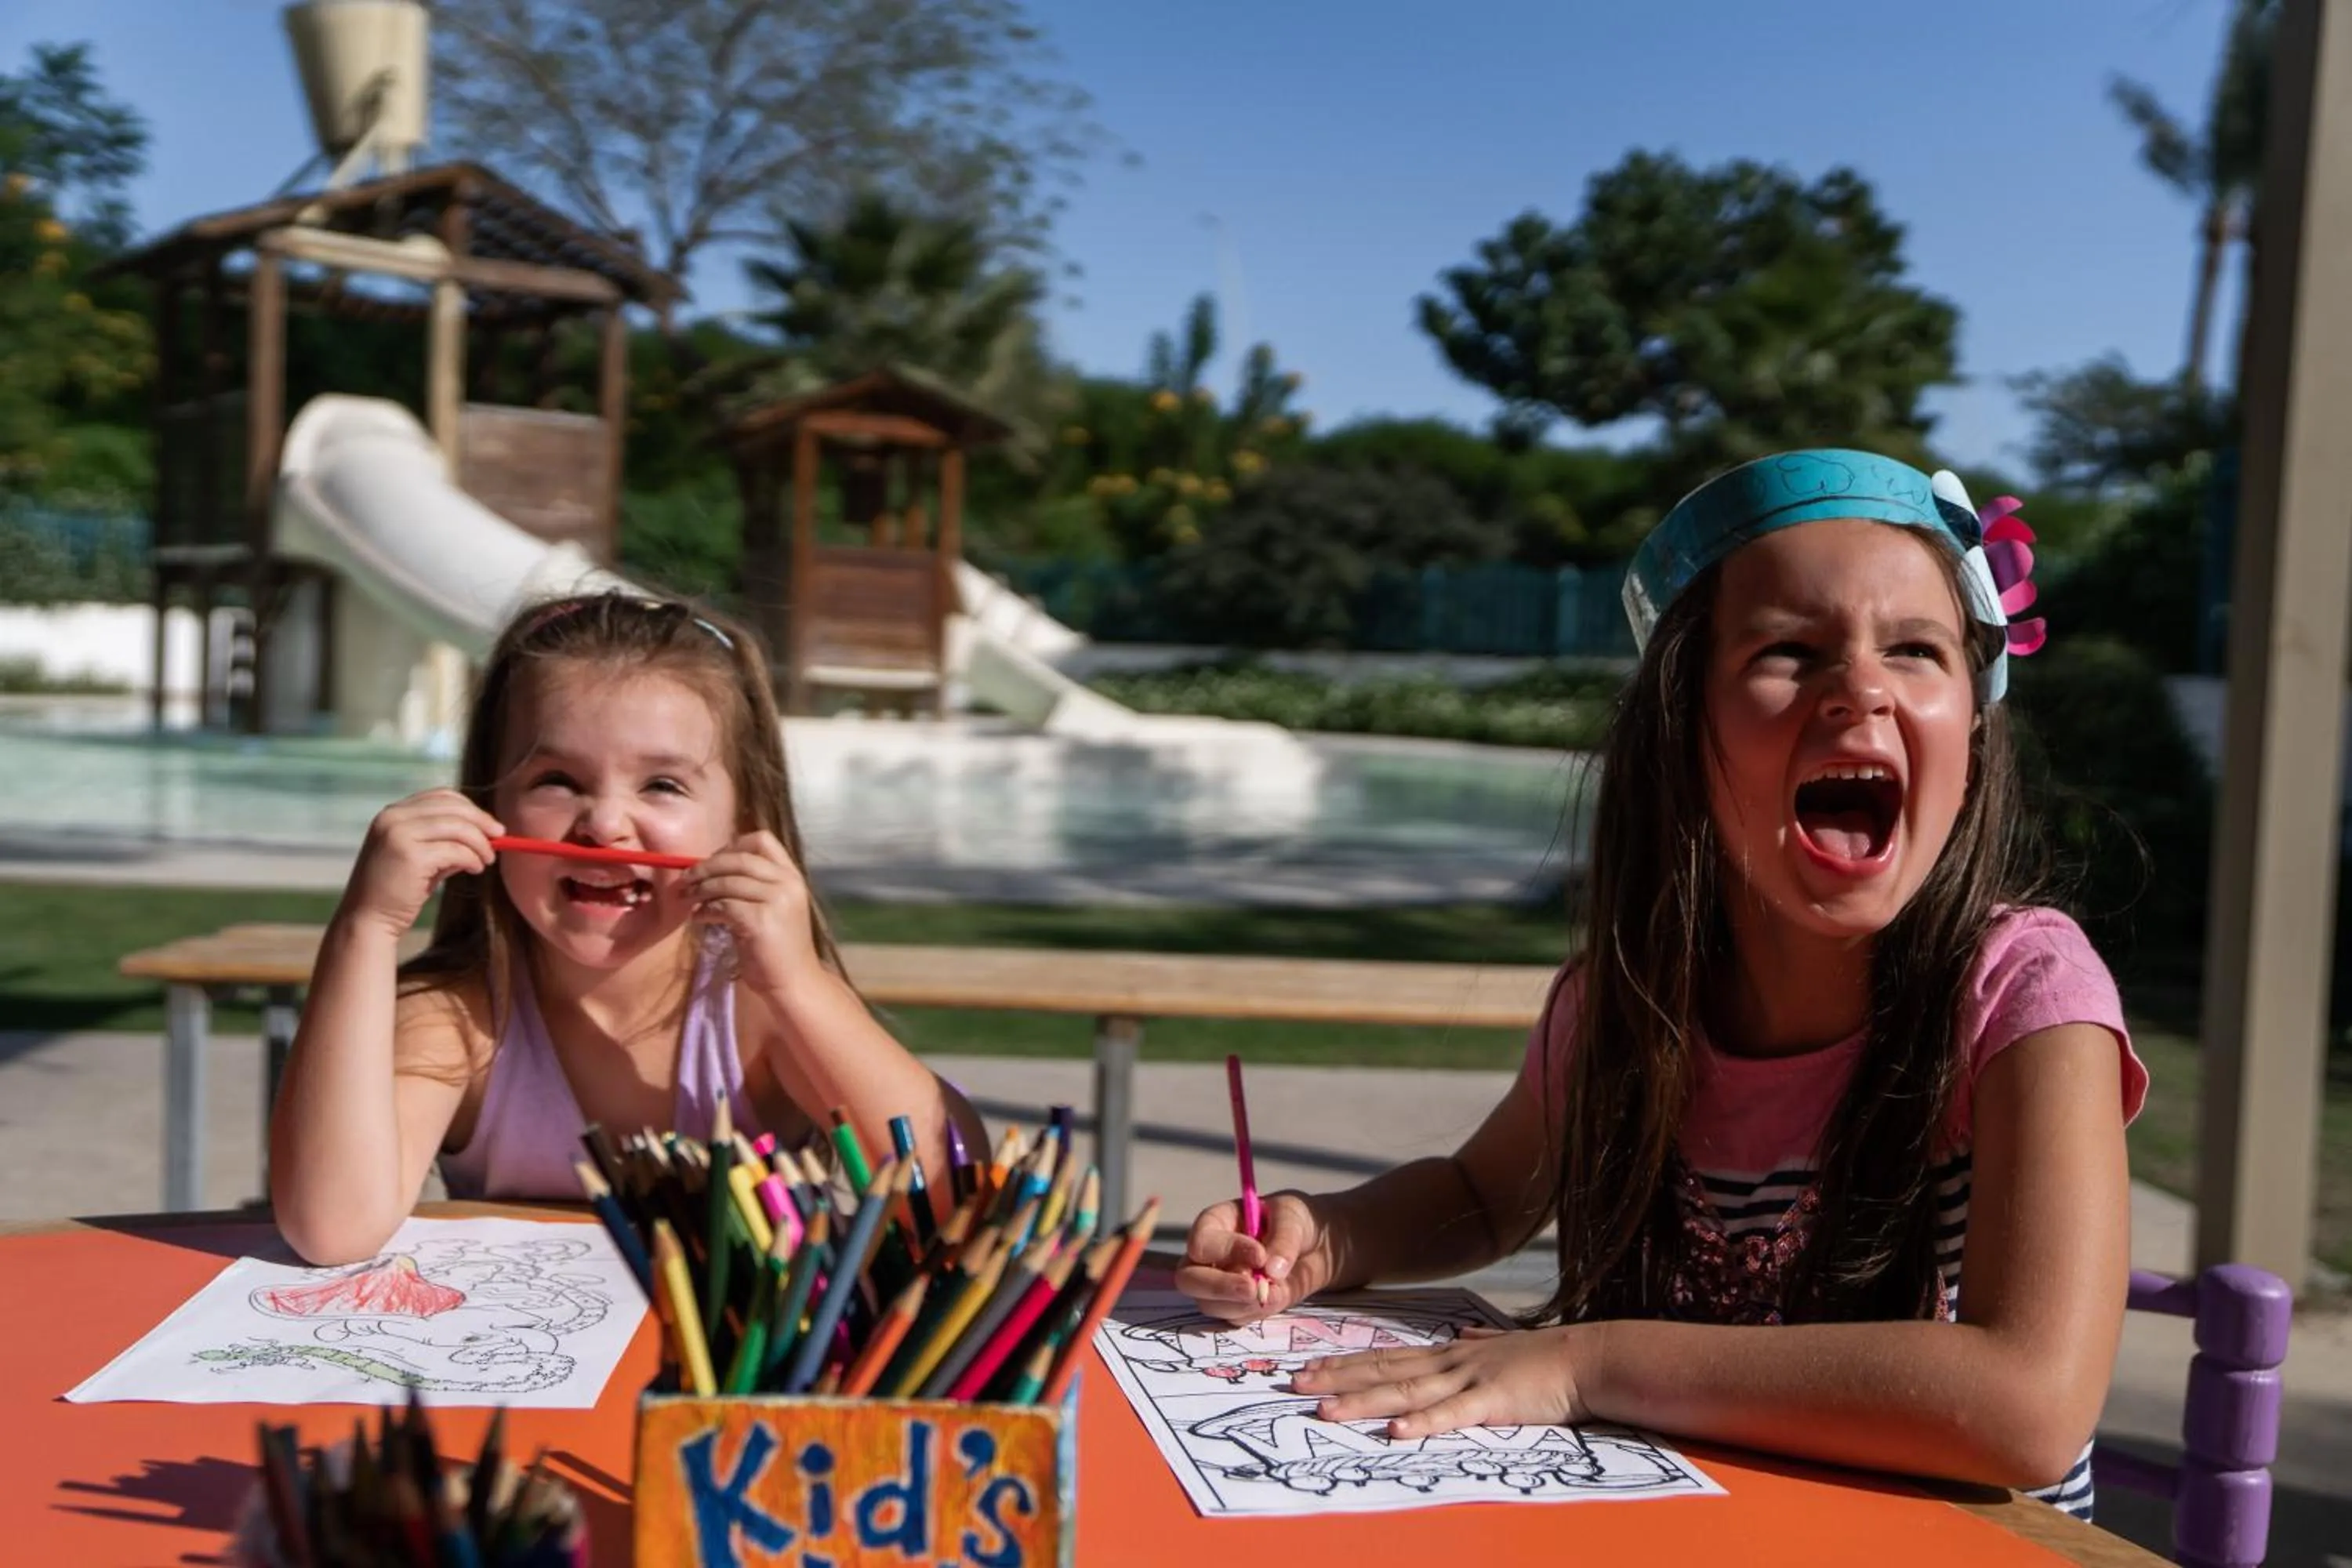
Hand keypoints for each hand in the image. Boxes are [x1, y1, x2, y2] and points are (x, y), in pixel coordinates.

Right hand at [341, 789, 502, 940]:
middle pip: (453, 807)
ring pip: (458, 827)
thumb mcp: (420, 856)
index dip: (471, 808)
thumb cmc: (397, 891)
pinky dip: (472, 858)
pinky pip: (456, 850)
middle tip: (499, 838)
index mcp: (393, 813)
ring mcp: (399, 834)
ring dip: (480, 843)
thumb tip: (487, 831)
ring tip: (486, 860)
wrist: (368, 920)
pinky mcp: (410, 855)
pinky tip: (475, 869)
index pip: (441, 796)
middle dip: (482, 822)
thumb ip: (445, 840)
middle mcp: (393, 817)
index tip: (489, 825)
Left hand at [684, 830, 824, 996]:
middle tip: (686, 879)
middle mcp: (787, 883)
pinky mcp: (761, 921)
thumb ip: (753, 886)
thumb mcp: (773, 908)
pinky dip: (706, 910)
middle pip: (739, 858)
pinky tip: (699, 918)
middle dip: (706, 866)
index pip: (762, 840)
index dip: (732, 846)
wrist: (794, 982)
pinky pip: (723, 905)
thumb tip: (711, 871)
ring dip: (701, 889)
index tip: (713, 862)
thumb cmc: (779, 948)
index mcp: (791, 876)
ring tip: (688, 900)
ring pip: (727, 881)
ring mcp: (777, 900)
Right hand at [1175, 1191, 1327, 1322]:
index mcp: (1214, 1224)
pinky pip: (1234, 1319)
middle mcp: (1209, 1256)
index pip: (1201, 1242)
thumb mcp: (1293, 1217)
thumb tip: (1272, 1270)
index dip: (1226, 1251)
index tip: (1260, 1255)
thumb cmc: (1295, 1221)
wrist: (1316, 1247)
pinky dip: (1256, 1313)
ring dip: (1241, 1304)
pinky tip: (1278, 1297)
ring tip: (1275, 1291)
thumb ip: (1284, 1240)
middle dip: (1219, 1287)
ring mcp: (1219, 1284)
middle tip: (1252, 1288)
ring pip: (1209, 1305)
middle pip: (1188, 1280)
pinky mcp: (1237, 1306)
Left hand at [1290, 1323, 1594, 1439]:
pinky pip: (1452, 1415)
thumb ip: (1481, 1343)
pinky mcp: (1493, 1402)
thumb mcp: (1505, 1346)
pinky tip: (1394, 1432)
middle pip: (1384, 1371)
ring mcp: (1469, 1380)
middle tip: (1294, 1384)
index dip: (1347, 1363)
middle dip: (1336, 1378)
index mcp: (1451, 1354)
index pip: (1387, 1358)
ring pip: (1405, 1393)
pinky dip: (1421, 1424)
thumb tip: (1466, 1335)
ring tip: (1324, 1410)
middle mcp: (1450, 1362)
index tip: (1310, 1367)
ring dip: (1362, 1402)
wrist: (1590, 1357)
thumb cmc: (1549, 1358)